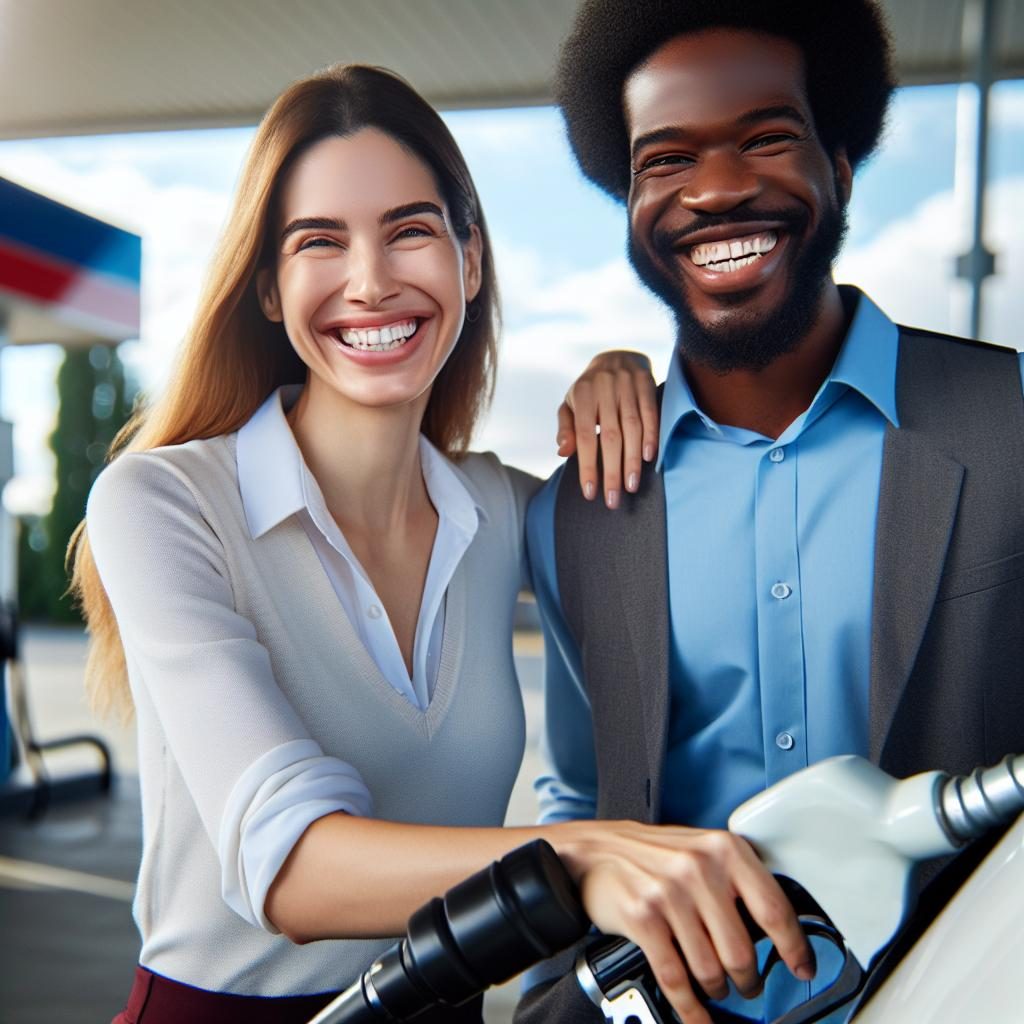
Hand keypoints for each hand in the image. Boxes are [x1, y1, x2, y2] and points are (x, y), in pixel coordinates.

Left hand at [557, 350, 657, 508]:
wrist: (617, 356)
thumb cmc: (589, 390)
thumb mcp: (571, 404)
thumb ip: (566, 428)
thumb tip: (563, 452)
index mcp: (584, 394)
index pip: (585, 435)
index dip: (588, 465)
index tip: (589, 492)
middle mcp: (606, 388)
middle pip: (610, 436)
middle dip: (612, 470)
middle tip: (613, 499)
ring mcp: (628, 385)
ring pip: (633, 428)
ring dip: (633, 460)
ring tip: (631, 486)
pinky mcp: (647, 384)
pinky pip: (651, 413)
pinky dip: (652, 436)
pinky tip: (650, 459)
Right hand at [562, 823, 814, 1023]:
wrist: (597, 849)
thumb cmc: (654, 854)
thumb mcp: (703, 851)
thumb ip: (736, 882)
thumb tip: (776, 930)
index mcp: (724, 849)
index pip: (773, 908)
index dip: (793, 947)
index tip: (802, 967)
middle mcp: (700, 868)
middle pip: (741, 950)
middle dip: (748, 979)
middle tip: (748, 985)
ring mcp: (669, 893)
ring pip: (710, 968)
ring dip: (716, 989)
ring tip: (716, 987)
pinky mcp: (643, 917)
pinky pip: (676, 978)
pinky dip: (690, 1007)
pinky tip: (697, 1014)